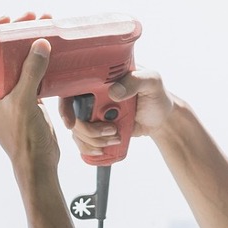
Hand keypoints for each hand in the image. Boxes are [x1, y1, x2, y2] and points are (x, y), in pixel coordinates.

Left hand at [0, 31, 59, 179]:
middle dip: (15, 36)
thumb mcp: (23, 103)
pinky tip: (51, 52)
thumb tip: (39, 45)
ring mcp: (10, 95)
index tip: (7, 21)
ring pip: (17, 63)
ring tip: (43, 29)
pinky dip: (40, 62)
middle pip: (0, 54)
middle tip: (30, 21)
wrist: (38, 163)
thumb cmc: (23, 140)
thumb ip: (30, 73)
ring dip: (29, 47)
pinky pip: (31, 74)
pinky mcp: (27, 99)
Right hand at [59, 68, 176, 157]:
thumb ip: (135, 81)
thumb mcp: (151, 82)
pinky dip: (91, 148)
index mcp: (98, 78)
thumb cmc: (156, 94)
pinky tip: (103, 149)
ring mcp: (93, 113)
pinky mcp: (98, 129)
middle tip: (111, 131)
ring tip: (115, 139)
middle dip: (86, 129)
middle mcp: (92, 95)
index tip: (72, 122)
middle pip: (72, 114)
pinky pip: (84, 141)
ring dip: (92, 140)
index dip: (65, 106)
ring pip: (77, 130)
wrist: (162, 118)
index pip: (71, 88)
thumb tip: (113, 92)